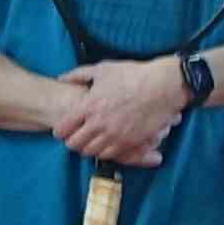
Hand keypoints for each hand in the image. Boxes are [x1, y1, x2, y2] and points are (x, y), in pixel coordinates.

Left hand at [53, 59, 184, 166]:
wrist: (164, 86)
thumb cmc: (133, 75)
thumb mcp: (103, 69)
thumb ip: (78, 75)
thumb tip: (61, 78)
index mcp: (89, 106)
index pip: (63, 129)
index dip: (60, 131)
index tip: (62, 130)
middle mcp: (99, 123)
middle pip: (74, 144)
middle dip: (72, 142)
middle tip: (75, 137)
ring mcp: (115, 135)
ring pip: (91, 152)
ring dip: (88, 148)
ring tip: (90, 141)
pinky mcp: (130, 142)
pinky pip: (110, 155)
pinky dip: (104, 152)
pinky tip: (106, 144)